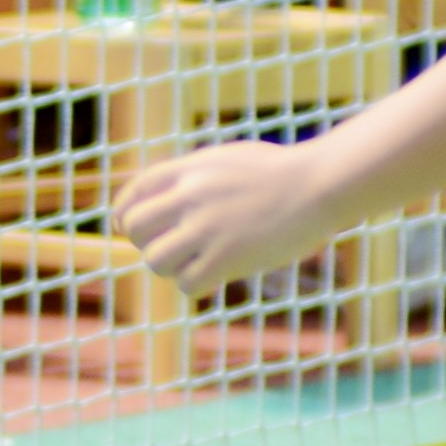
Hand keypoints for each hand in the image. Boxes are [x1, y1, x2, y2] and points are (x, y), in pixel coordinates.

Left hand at [118, 137, 342, 294]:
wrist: (319, 184)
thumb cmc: (279, 172)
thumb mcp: (228, 159)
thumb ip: (193, 176)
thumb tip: (163, 200)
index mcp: (189, 168)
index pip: (133, 193)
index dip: (126, 216)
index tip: (134, 229)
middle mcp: (191, 195)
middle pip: (136, 228)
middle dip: (147, 242)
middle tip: (173, 248)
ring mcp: (207, 227)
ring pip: (155, 260)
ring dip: (171, 267)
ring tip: (196, 263)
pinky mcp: (227, 257)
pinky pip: (187, 284)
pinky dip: (197, 285)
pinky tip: (216, 277)